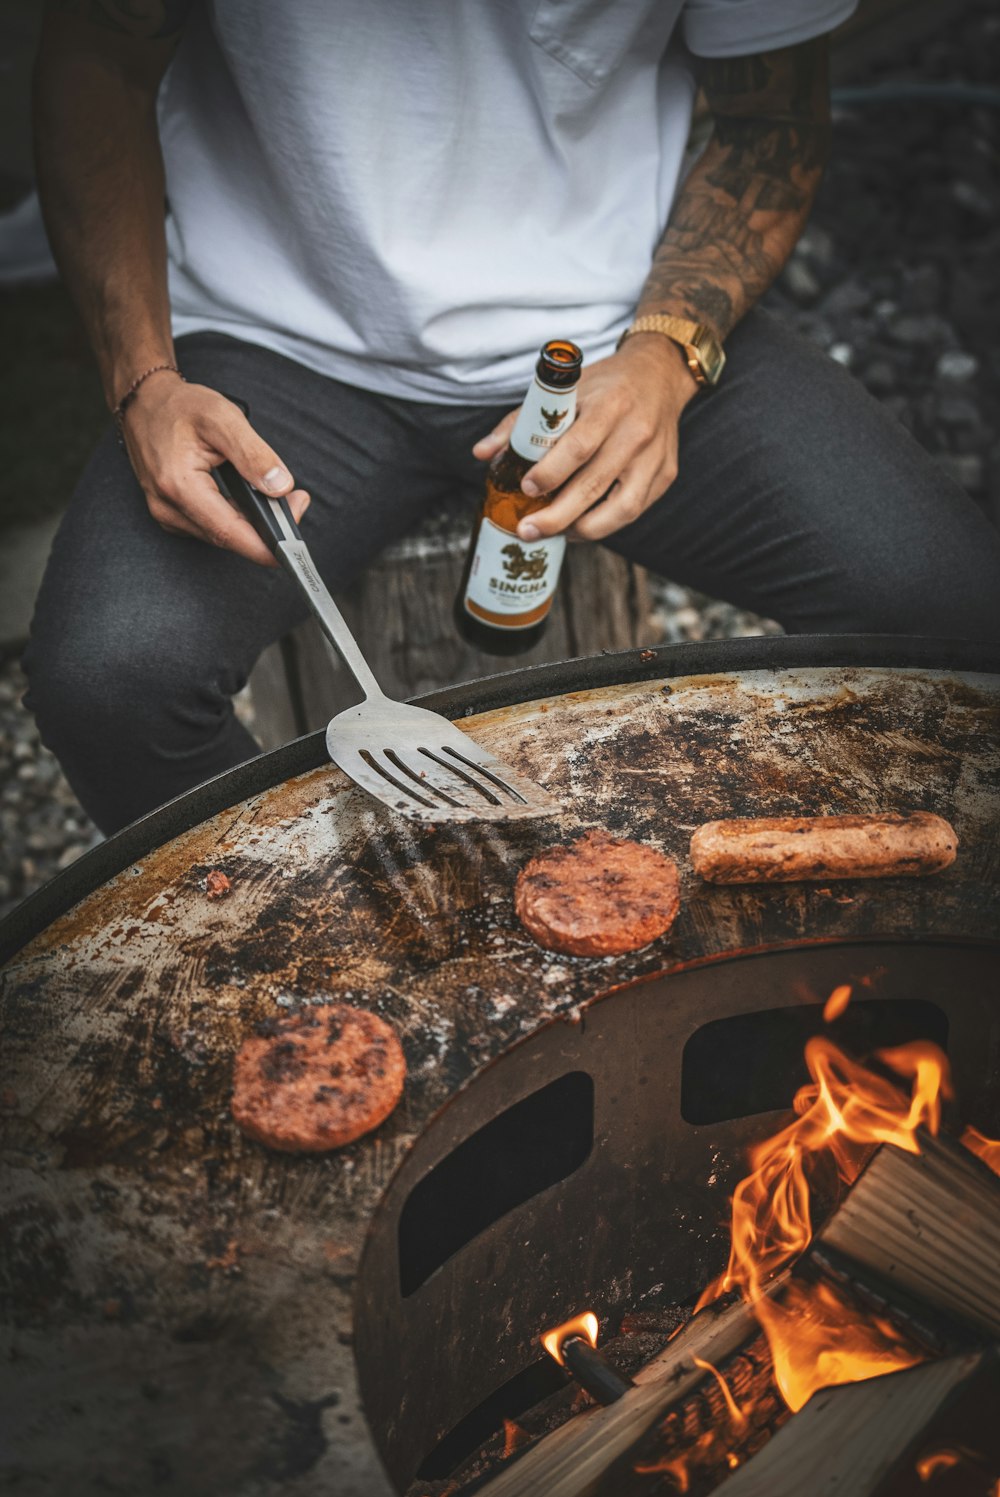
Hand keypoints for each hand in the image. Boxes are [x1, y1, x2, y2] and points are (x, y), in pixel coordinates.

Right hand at [120, 373, 309, 565]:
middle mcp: (168, 508)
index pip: (229, 533)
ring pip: (221, 535)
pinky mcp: (171, 513)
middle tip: (295, 500)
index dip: (264, 546)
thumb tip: (280, 487)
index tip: (292, 547)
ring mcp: (167, 514)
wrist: (145, 402)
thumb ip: (254, 454)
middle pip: (228, 537)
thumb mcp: (223, 418)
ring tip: (276, 495)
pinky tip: (249, 498)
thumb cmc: (179, 406)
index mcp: (178, 486)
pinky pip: (211, 527)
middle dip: (266, 528)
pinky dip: (235, 518)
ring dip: (252, 523)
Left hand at [472, 335, 698, 541]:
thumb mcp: (564, 390)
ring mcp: (654, 458)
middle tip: (527, 530)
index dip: (550, 473)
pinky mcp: (665, 474)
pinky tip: (580, 526)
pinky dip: (604, 524)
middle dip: (556, 516)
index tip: (526, 488)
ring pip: (621, 509)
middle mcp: (636, 433)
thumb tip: (482, 453)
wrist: (659, 375)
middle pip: (594, 485)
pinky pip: (633, 511)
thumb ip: (520, 421)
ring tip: (554, 533)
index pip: (578, 447)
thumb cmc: (605, 385)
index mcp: (610, 405)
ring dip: (582, 529)